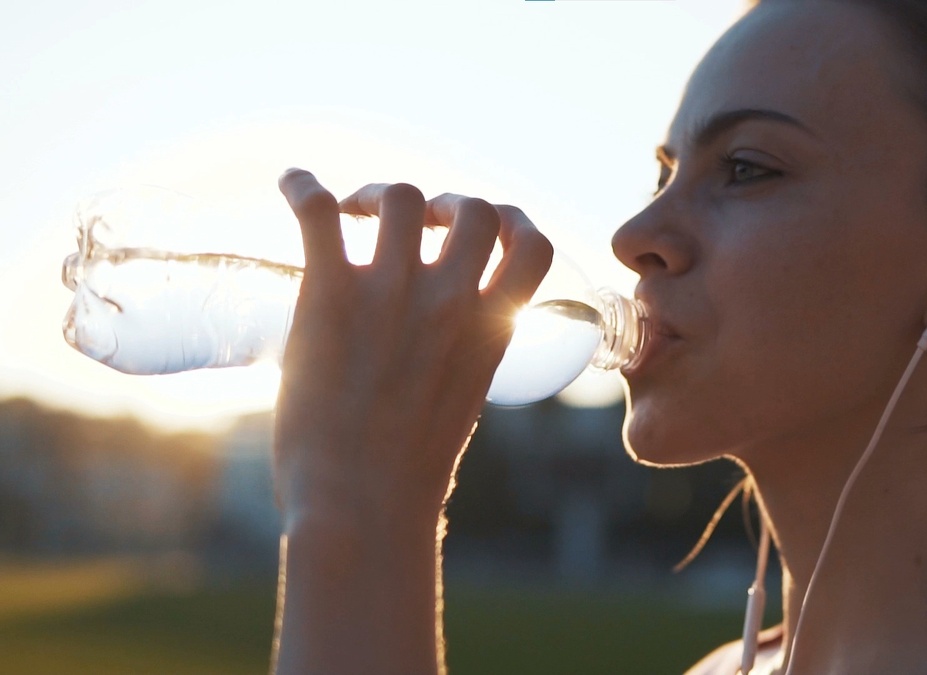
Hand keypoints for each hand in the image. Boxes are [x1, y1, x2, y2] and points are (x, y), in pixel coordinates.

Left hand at [273, 169, 552, 525]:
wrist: (362, 505)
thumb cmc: (408, 477)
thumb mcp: (461, 406)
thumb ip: (457, 364)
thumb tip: (427, 358)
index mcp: (492, 330)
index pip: (532, 248)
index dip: (516, 222)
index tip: (489, 227)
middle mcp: (452, 301)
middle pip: (474, 209)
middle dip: (449, 203)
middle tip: (416, 224)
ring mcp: (393, 291)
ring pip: (404, 196)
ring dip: (383, 196)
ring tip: (359, 214)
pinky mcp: (330, 293)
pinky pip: (319, 210)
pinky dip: (303, 187)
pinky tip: (293, 183)